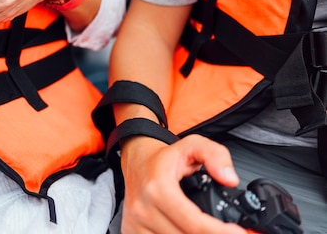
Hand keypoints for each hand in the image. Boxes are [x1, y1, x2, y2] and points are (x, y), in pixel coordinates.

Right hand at [119, 135, 245, 233]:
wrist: (136, 159)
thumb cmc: (163, 157)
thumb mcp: (193, 145)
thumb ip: (216, 156)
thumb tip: (229, 179)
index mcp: (158, 189)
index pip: (194, 223)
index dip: (219, 232)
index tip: (238, 233)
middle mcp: (143, 208)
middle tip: (226, 232)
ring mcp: (135, 222)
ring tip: (206, 230)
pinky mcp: (132, 231)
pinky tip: (185, 232)